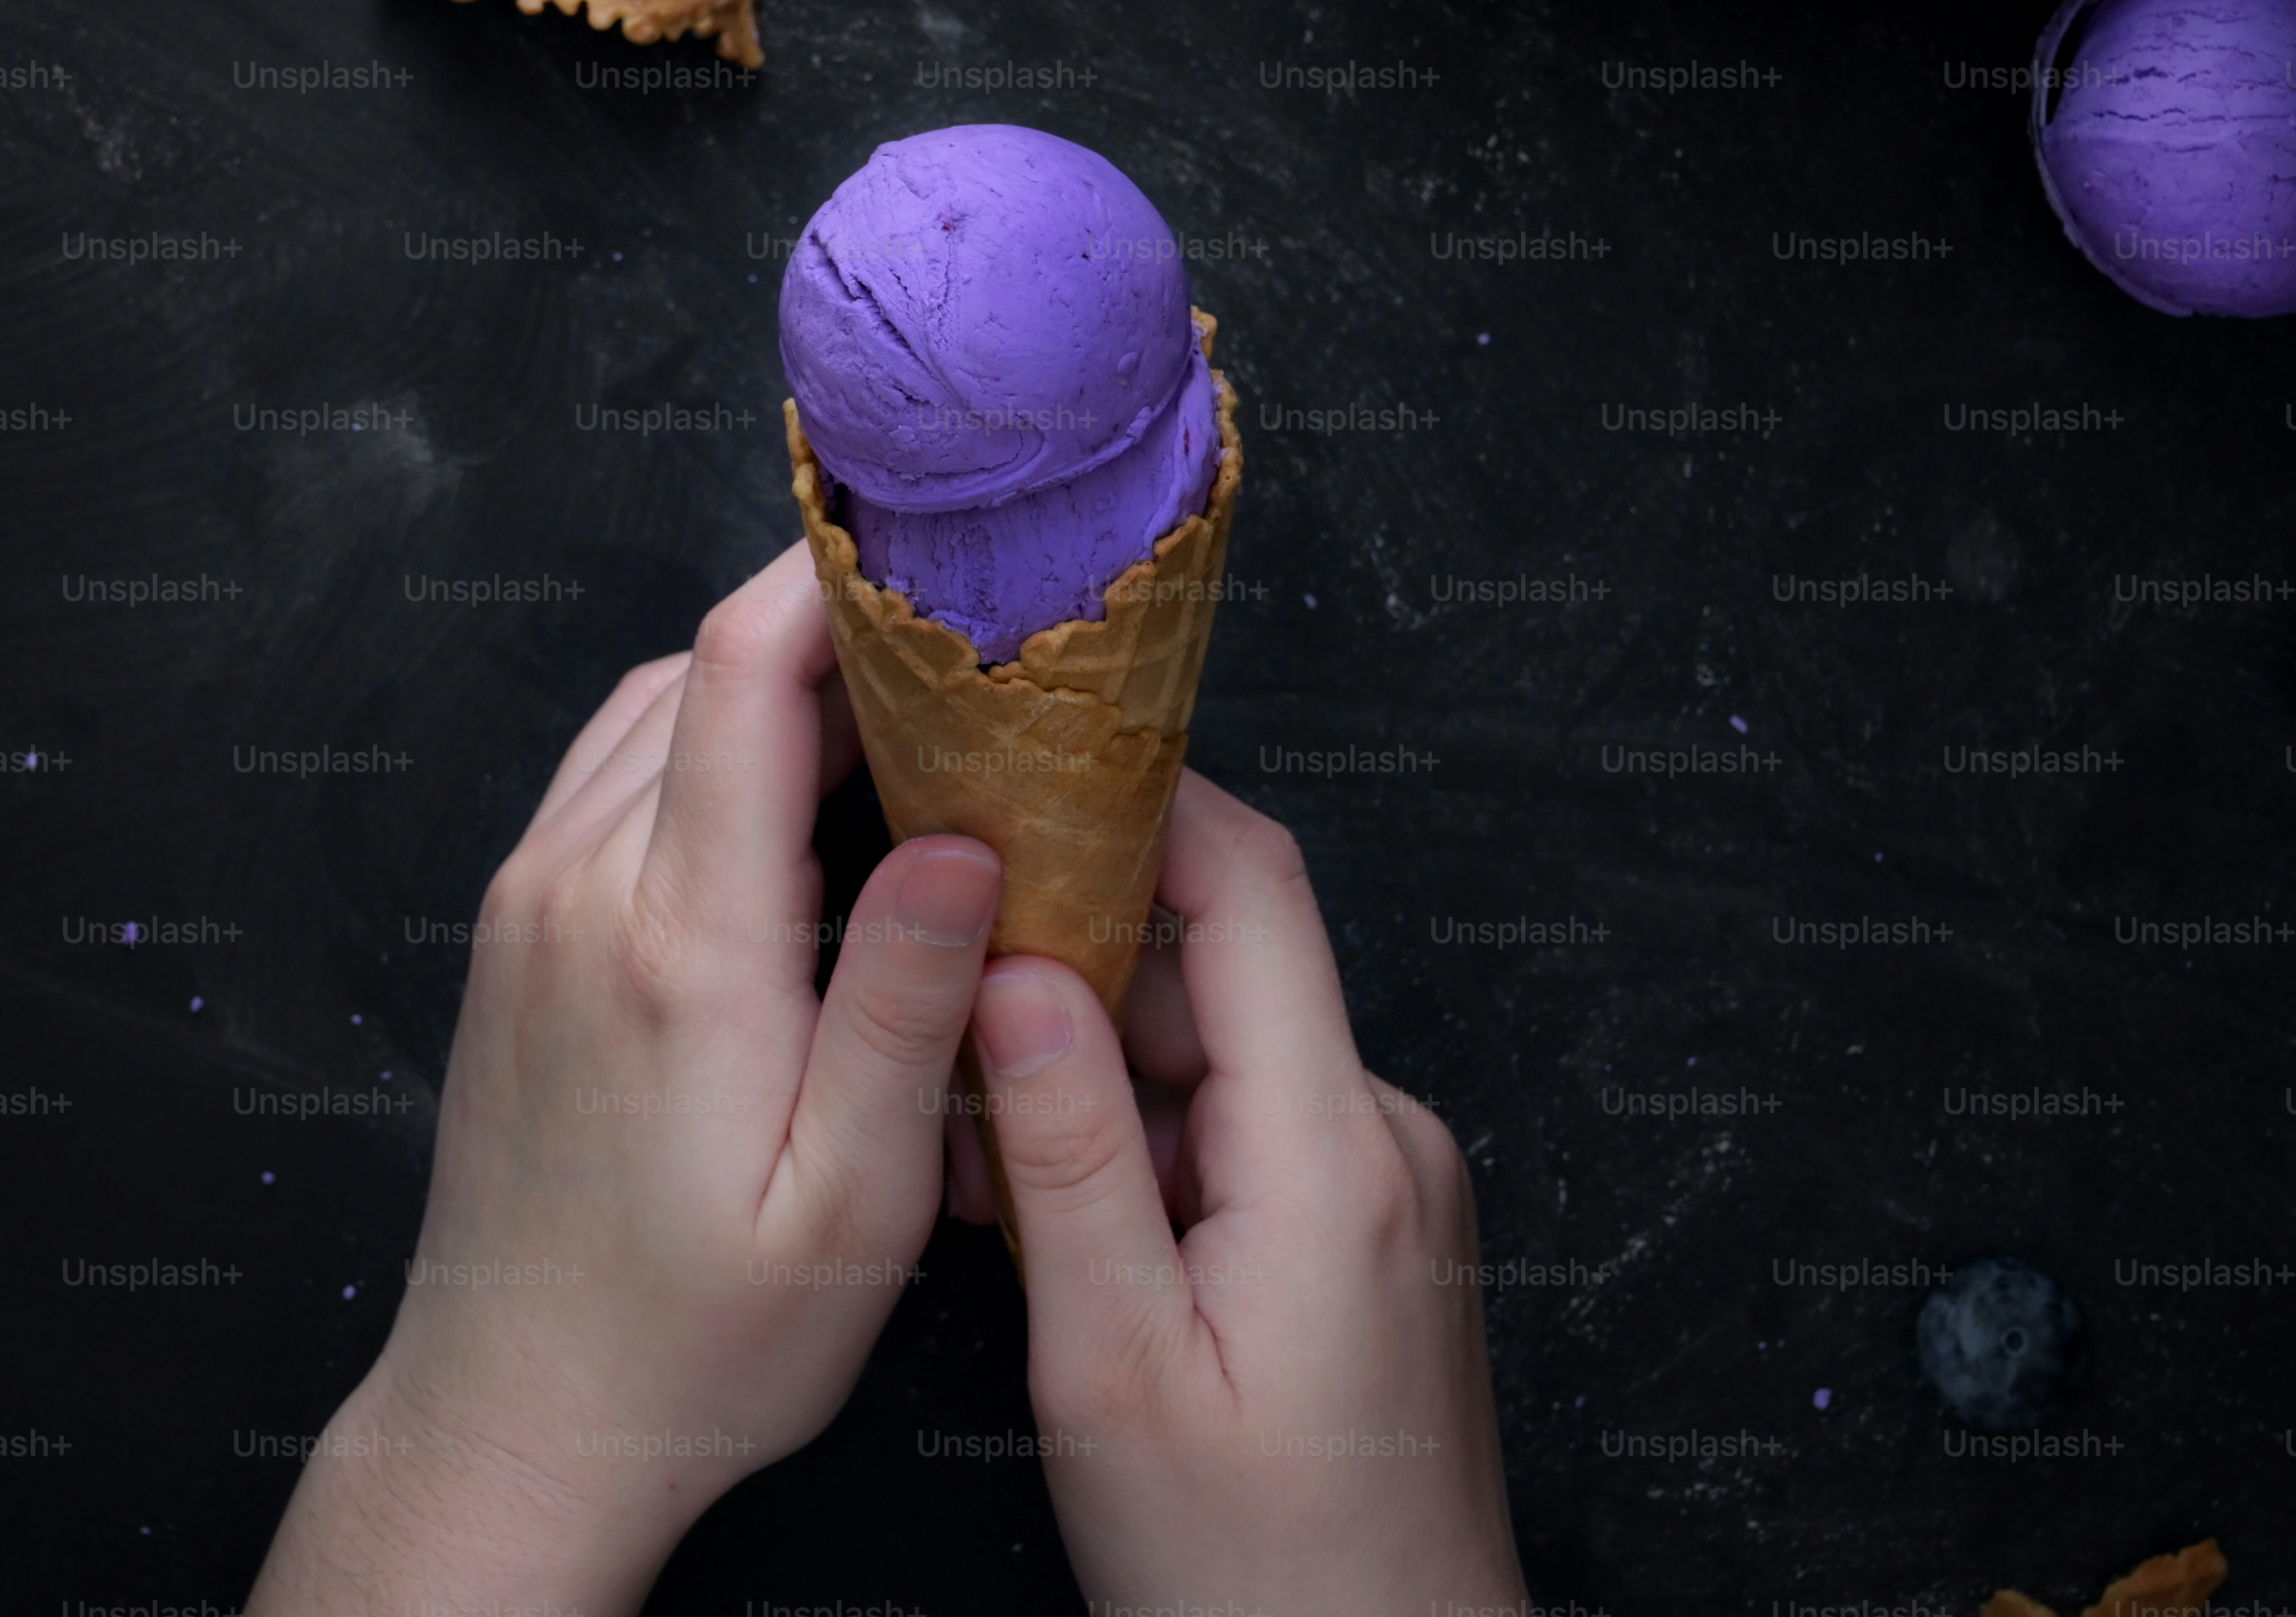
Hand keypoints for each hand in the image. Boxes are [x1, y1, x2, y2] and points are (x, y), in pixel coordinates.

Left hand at [250, 541, 1000, 1616]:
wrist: (518, 1418)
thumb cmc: (698, 1342)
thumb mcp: (848, 1200)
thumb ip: (906, 1000)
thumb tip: (971, 836)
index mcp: (675, 942)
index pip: (741, 670)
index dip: (839, 577)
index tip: (945, 555)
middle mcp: (578, 891)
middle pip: (702, 669)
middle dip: (837, 633)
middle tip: (971, 656)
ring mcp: (528, 904)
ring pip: (655, 711)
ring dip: (772, 692)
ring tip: (905, 729)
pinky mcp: (516, 933)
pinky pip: (615, 779)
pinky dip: (709, 752)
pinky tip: (801, 812)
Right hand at [968, 773, 1529, 1615]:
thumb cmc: (1256, 1574)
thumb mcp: (1117, 1365)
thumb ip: (1066, 1152)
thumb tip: (1011, 963)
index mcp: (1331, 1151)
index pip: (1247, 884)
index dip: (1132, 797)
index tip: (1009, 760)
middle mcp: (1375, 1139)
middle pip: (1216, 960)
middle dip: (1063, 953)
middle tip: (920, 977)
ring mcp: (1372, 1186)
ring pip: (1206, 1051)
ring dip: (1079, 1065)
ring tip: (951, 1130)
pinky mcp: (1351, 1235)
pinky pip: (1229, 1130)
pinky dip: (1125, 1140)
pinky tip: (1025, 1202)